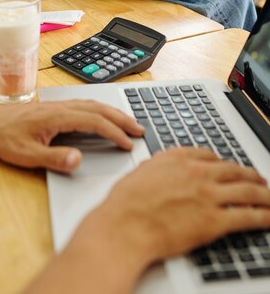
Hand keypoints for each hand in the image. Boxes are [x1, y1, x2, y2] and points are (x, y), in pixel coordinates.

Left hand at [0, 100, 143, 172]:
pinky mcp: (54, 107)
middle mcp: (61, 107)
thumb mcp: (27, 155)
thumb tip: (79, 159)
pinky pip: (84, 104)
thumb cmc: (5, 139)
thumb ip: (54, 158)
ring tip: (129, 122)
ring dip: (113, 112)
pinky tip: (103, 115)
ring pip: (93, 104)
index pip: (95, 122)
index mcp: (58, 116)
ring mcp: (58, 105)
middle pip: (99, 108)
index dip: (114, 133)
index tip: (128, 144)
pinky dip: (101, 109)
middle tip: (140, 129)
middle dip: (122, 118)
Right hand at [91, 148, 269, 265]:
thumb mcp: (142, 170)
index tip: (228, 167)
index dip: (223, 162)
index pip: (210, 155)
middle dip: (250, 175)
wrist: (124, 225)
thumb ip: (160, 165)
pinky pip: (248, 216)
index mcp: (179, 159)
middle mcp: (198, 173)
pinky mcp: (215, 220)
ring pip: (248, 190)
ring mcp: (208, 196)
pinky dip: (264, 216)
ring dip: (264, 194)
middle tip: (258, 179)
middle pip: (234, 170)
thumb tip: (165, 165)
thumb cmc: (126, 203)